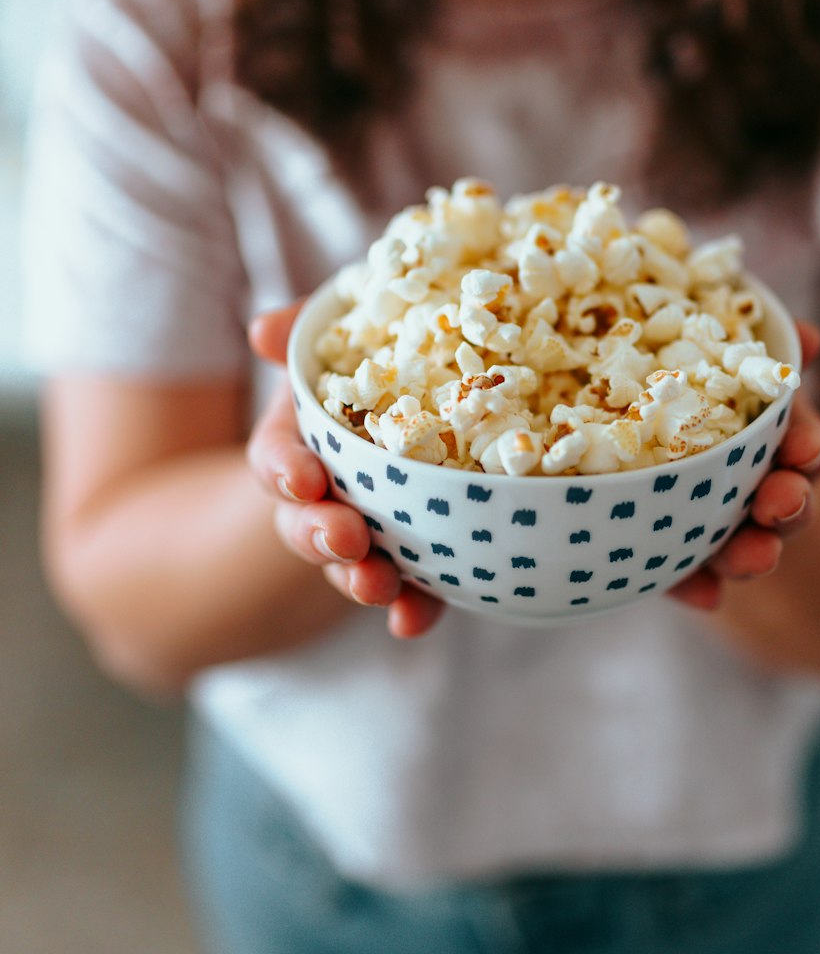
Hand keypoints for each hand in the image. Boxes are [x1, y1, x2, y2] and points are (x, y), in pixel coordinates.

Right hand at [247, 303, 443, 639]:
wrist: (422, 402)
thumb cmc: (372, 364)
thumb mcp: (338, 342)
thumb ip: (302, 334)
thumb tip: (263, 331)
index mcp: (302, 440)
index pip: (277, 460)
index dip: (285, 471)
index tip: (303, 480)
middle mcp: (324, 495)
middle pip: (305, 523)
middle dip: (319, 534)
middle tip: (346, 538)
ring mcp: (364, 533)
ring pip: (351, 565)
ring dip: (359, 579)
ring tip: (376, 586)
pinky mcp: (411, 560)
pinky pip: (409, 591)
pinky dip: (411, 609)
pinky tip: (413, 622)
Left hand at [667, 320, 819, 612]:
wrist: (615, 426)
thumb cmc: (684, 386)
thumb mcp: (722, 366)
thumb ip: (759, 356)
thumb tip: (807, 336)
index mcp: (771, 439)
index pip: (806, 447)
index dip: (810, 450)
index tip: (805, 448)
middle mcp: (754, 488)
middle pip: (785, 502)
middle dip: (789, 505)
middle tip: (780, 501)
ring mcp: (718, 528)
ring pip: (744, 547)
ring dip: (752, 554)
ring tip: (754, 558)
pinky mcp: (675, 559)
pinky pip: (687, 576)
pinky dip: (697, 586)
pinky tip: (706, 596)